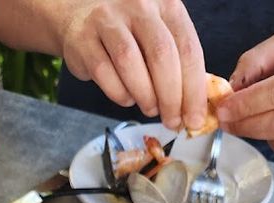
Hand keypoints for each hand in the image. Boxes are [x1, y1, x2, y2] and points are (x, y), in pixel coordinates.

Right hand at [59, 0, 207, 131]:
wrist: (79, 14)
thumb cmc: (127, 30)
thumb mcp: (158, 33)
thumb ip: (177, 61)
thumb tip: (193, 106)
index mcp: (166, 4)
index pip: (188, 48)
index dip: (194, 90)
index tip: (194, 118)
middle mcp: (138, 5)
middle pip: (161, 56)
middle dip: (171, 98)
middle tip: (172, 121)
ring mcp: (108, 19)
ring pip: (131, 64)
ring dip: (145, 96)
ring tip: (150, 109)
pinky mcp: (83, 39)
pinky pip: (104, 73)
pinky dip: (119, 94)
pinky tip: (126, 97)